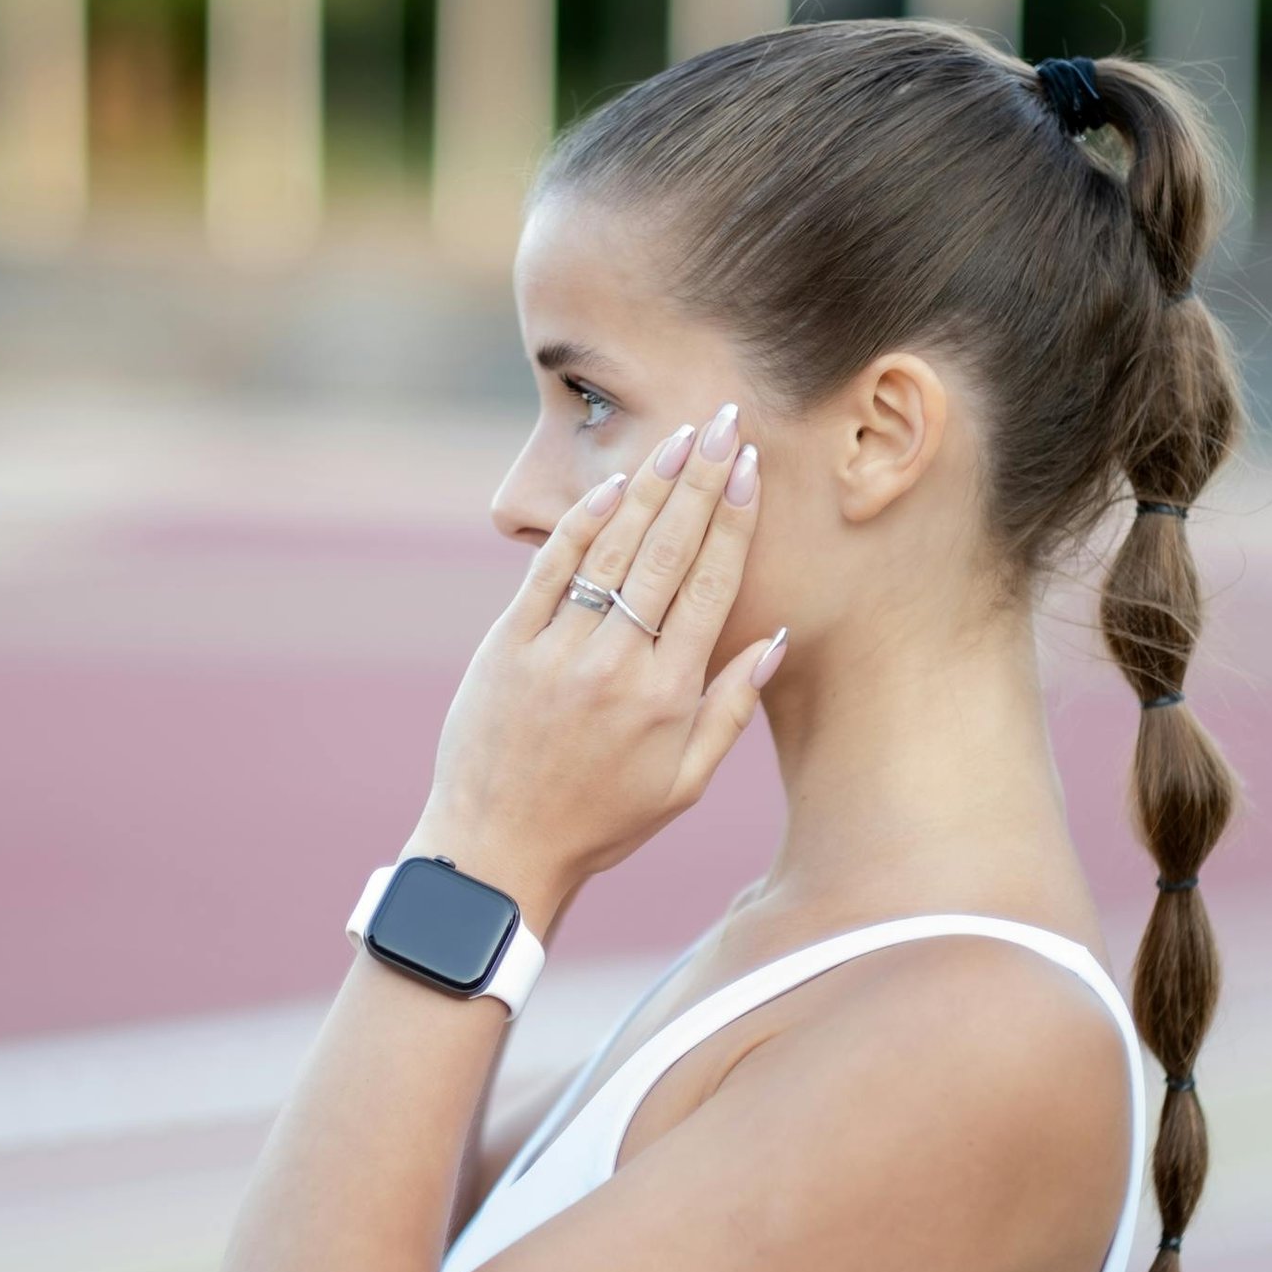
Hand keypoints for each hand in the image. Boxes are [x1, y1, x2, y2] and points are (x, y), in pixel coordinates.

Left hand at [408, 407, 786, 926]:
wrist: (496, 849)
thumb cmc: (599, 822)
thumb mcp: (683, 783)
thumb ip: (730, 709)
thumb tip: (775, 638)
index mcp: (668, 696)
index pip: (711, 586)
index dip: (735, 521)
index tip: (752, 469)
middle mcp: (617, 664)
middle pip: (669, 552)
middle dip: (702, 481)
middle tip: (727, 423)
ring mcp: (559, 650)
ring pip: (614, 549)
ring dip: (651, 486)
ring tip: (681, 438)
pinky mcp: (509, 645)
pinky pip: (551, 569)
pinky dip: (583, 522)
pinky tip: (615, 485)